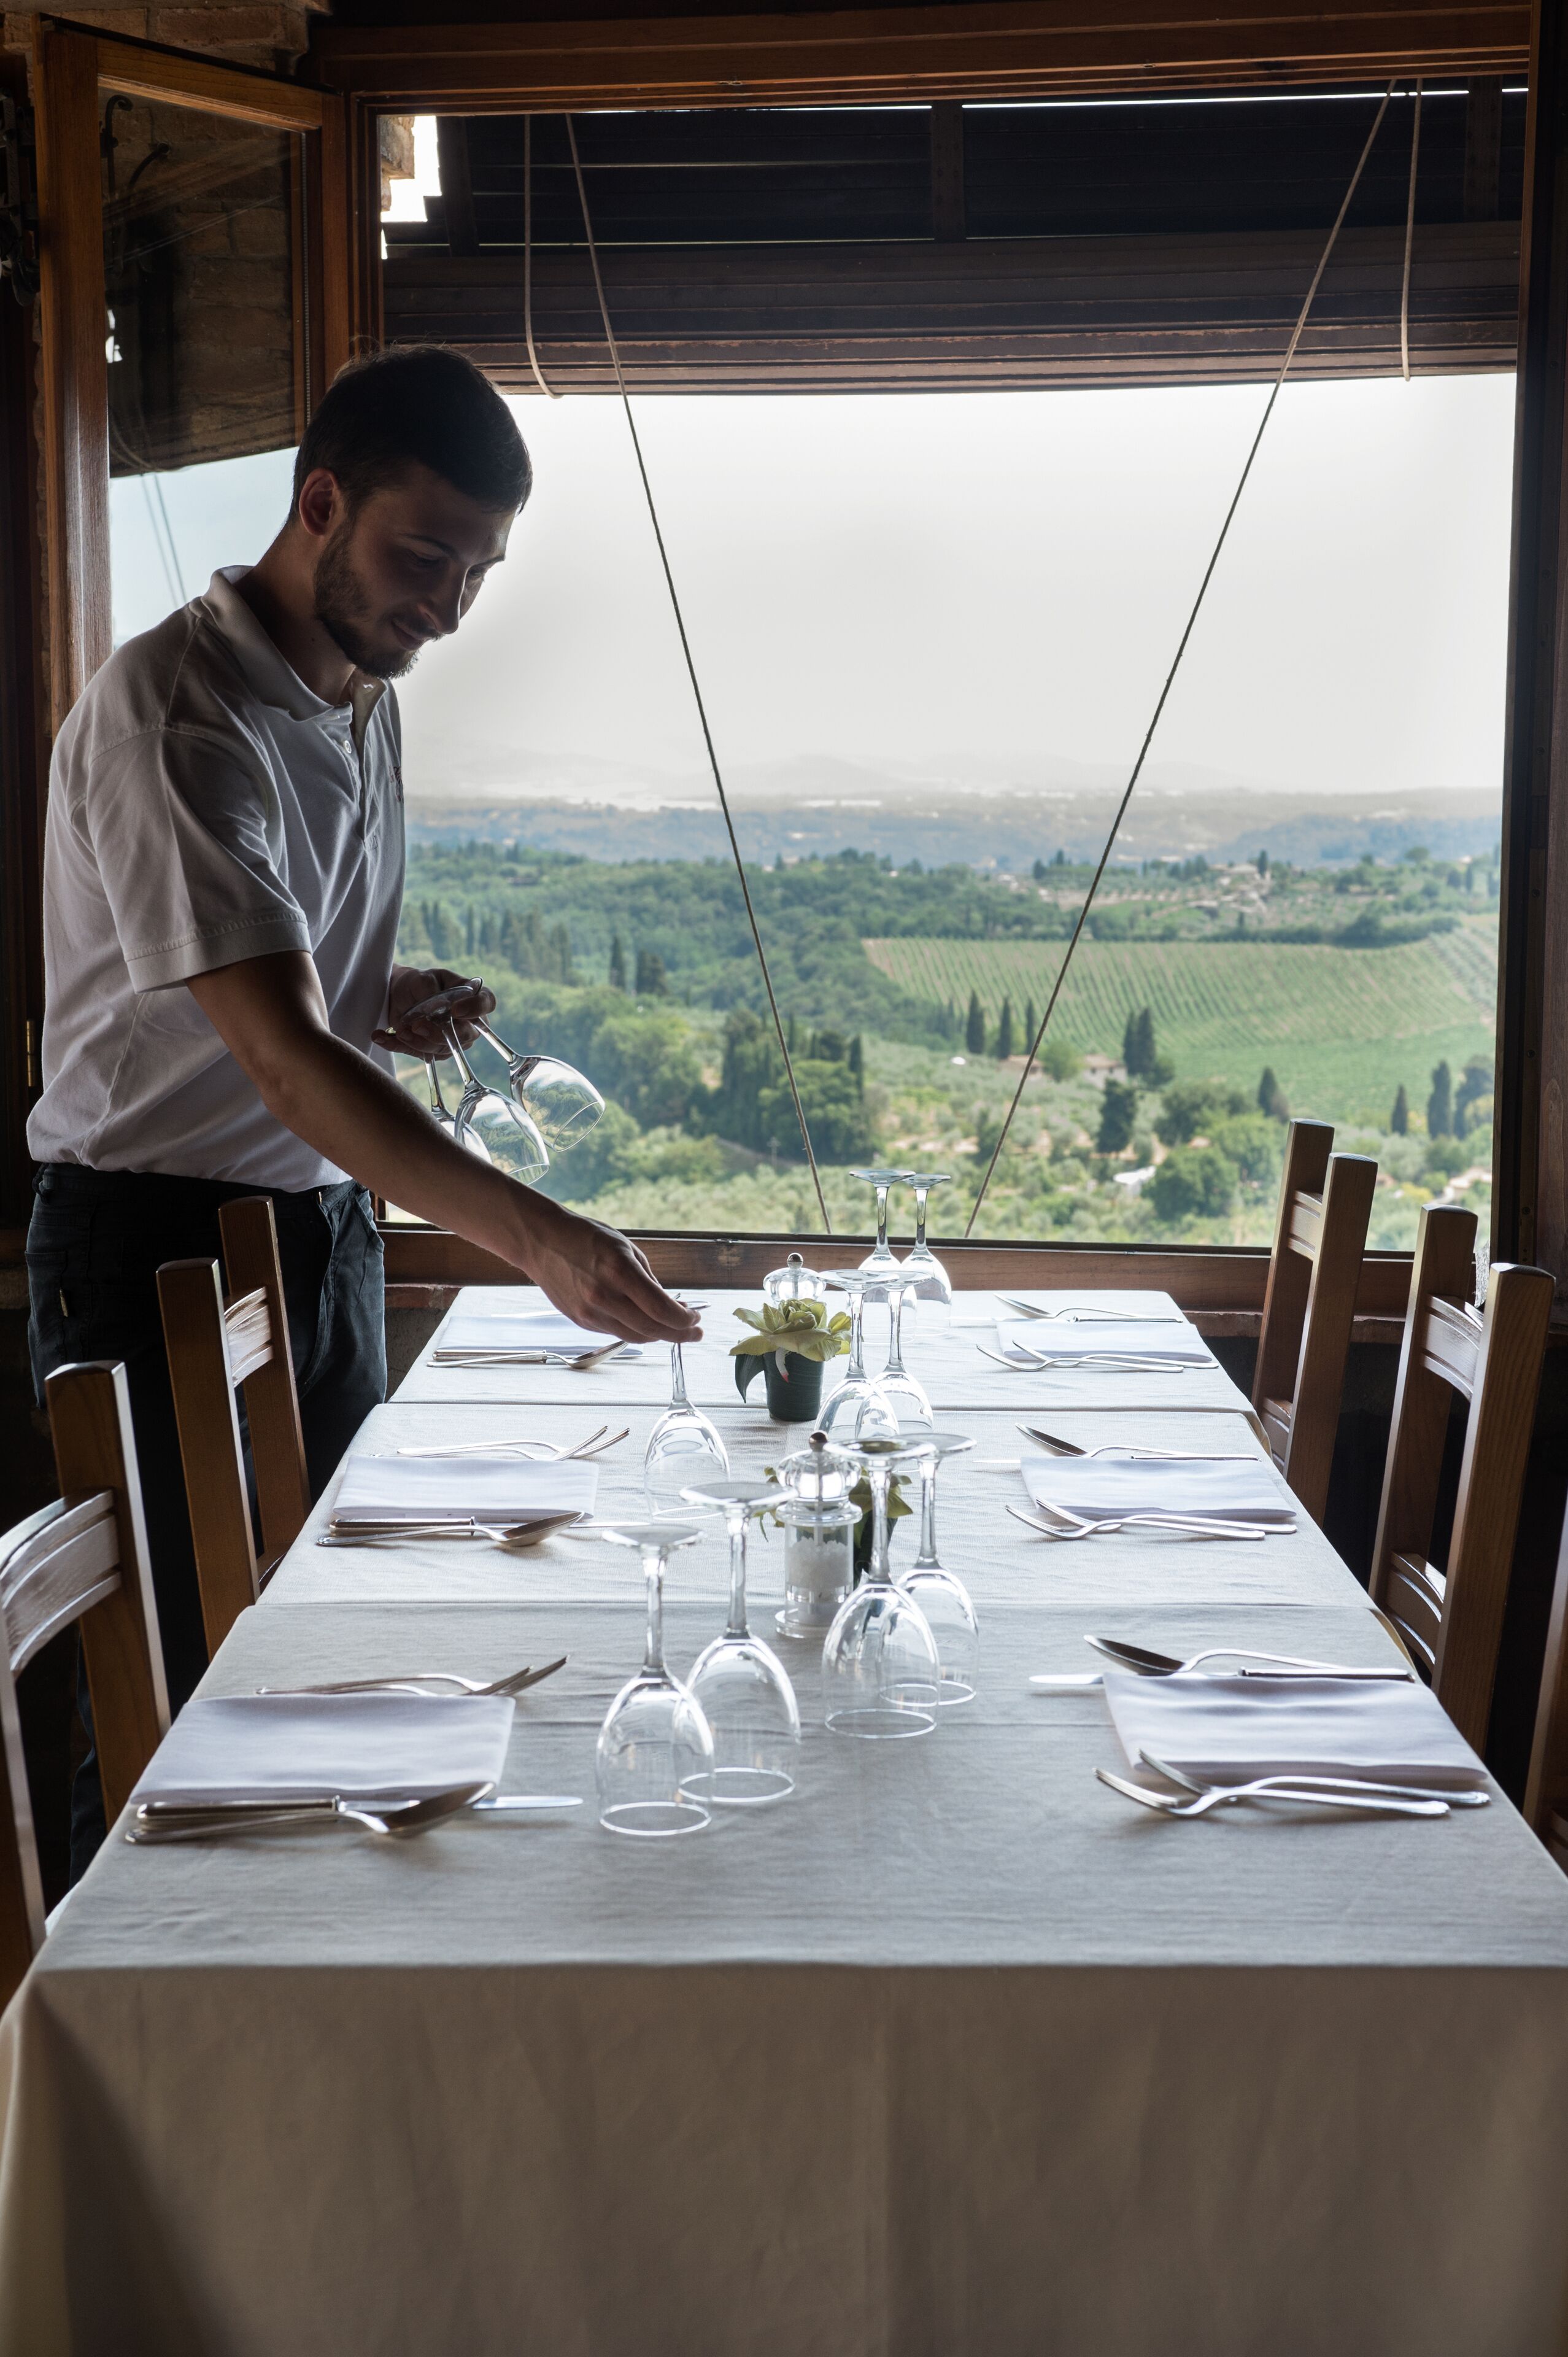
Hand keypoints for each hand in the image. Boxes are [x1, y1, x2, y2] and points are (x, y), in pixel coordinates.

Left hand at [374, 967, 494, 1059]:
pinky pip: (418, 1054)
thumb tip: (438, 1006)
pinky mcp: (433, 1052)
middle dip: (440, 1033)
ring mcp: (452, 1039)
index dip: (476, 1008)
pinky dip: (398, 1046)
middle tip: (417, 1025)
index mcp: (469, 996)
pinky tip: (380, 1036)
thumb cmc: (415, 983)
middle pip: (467, 1035)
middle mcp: (467, 1021)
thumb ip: (430, 989)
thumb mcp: (420, 978)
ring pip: (441, 1049)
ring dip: (417, 1041)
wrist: (395, 996)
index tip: (456, 1010)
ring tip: (398, 1028)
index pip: (487, 1002)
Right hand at [525, 1201, 701, 1345]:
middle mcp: (604, 1296)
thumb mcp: (626, 1249)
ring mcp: (590, 1312)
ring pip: (635, 1336)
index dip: (685, 1320)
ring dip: (659, 1335)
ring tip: (674, 1329)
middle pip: (652, 1329)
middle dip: (679, 1334)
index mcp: (620, 1272)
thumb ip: (648, 1280)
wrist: (542, 1241)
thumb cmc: (586, 1237)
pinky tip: (646, 1323)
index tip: (696, 1320)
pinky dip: (636, 1330)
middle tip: (695, 1333)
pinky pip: (616, 1332)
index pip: (662, 1310)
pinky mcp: (580, 1320)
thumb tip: (670, 1306)